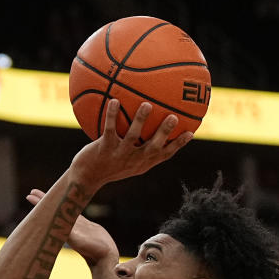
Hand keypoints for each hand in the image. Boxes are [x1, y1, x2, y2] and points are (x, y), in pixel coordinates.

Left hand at [26, 188, 117, 266]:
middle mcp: (68, 225)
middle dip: (42, 200)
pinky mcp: (85, 225)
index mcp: (64, 227)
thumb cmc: (93, 251)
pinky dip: (69, 206)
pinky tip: (66, 202)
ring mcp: (76, 225)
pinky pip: (74, 213)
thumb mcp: (80, 242)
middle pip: (53, 209)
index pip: (48, 212)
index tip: (29, 196)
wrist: (104, 257)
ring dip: (55, 202)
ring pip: (63, 210)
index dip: (39, 203)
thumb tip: (61, 228)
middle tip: (32, 192)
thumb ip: (71, 235)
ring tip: (46, 195)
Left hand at [69, 100, 192, 188]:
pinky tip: (113, 100)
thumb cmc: (109, 165)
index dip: (178, 145)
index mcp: (143, 163)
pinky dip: (112, 115)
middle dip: (164, 133)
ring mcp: (119, 154)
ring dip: (140, 121)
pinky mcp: (104, 148)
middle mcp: (134, 160)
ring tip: (146, 105)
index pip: (164, 155)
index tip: (191, 132)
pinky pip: (109, 129)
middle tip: (173, 118)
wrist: (86, 177)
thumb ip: (141, 148)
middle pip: (152, 147)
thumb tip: (152, 128)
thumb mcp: (128, 161)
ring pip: (132, 137)